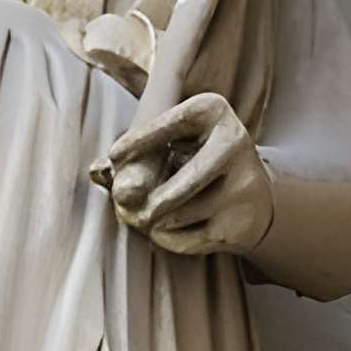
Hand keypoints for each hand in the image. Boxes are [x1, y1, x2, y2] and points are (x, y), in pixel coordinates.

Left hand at [102, 95, 274, 258]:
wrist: (253, 198)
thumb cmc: (193, 160)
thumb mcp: (173, 141)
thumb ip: (136, 150)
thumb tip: (97, 171)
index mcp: (213, 110)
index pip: (172, 123)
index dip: (141, 139)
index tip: (113, 155)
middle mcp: (236, 143)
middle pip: (186, 182)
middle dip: (152, 201)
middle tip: (125, 208)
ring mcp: (245, 187)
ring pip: (182, 214)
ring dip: (155, 221)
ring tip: (146, 218)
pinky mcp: (242, 224)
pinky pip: (191, 239)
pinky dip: (168, 239)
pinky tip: (163, 232)